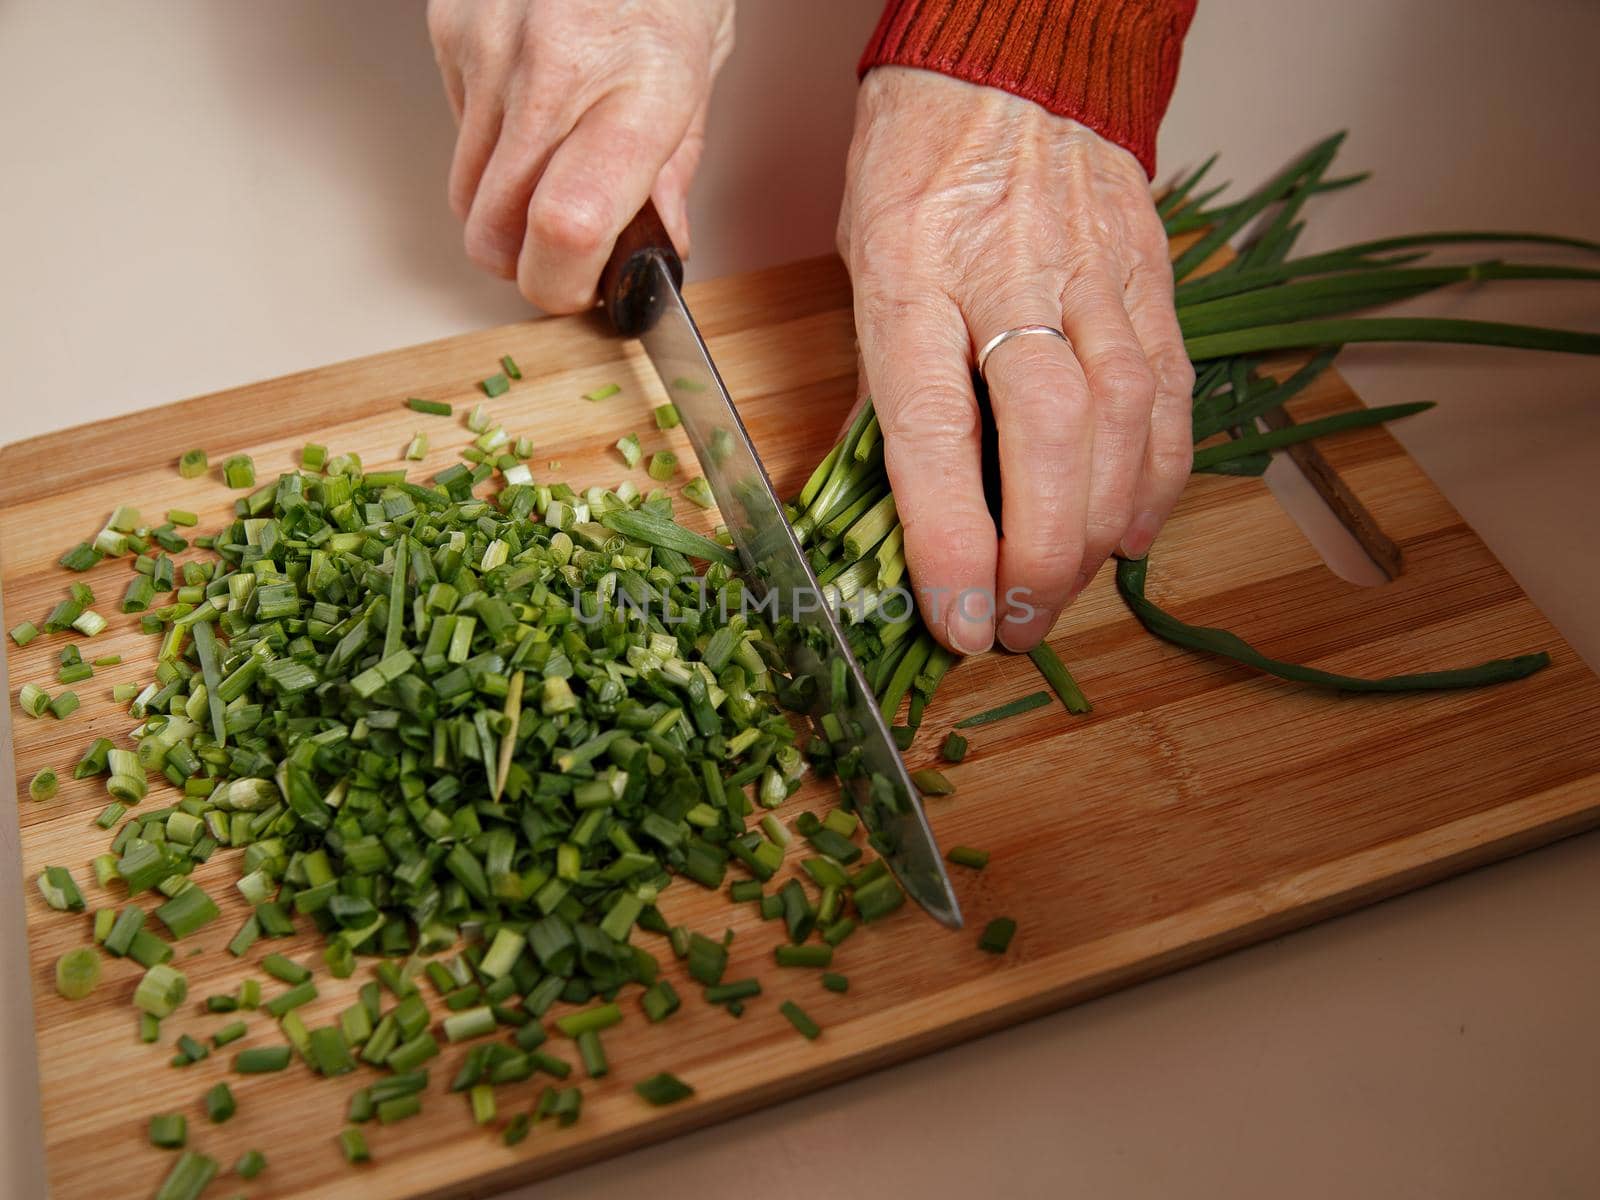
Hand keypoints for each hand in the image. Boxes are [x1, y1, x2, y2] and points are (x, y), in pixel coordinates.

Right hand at [427, 0, 733, 310]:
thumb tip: (657, 246)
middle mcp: (552, 75)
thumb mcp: (700, 69)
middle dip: (527, 266)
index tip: (584, 291)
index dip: (563, 286)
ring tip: (555, 170)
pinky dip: (490, 145)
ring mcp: (488, 52)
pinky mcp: (449, 33)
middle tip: (569, 253)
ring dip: (506, 211)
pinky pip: (456, 131)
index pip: (569, 227)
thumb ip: (673, 169)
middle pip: (495, 234)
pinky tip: (532, 105)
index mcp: (636, 91)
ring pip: (466, 195)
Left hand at [838, 67, 1193, 654]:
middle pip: (1049, 433)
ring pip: (1124, 420)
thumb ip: (891, 383)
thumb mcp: (868, 267)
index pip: (933, 428)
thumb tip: (908, 504)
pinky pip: (1173, 393)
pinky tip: (1135, 529)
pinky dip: (1159, 476)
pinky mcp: (1152, 281)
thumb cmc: (920, 170)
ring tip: (1068, 586)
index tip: (956, 617)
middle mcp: (1010, 276)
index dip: (949, 537)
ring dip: (1100, 527)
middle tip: (1019, 620)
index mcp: (914, 277)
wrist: (1015, 67)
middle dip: (1041, 551)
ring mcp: (1095, 276)